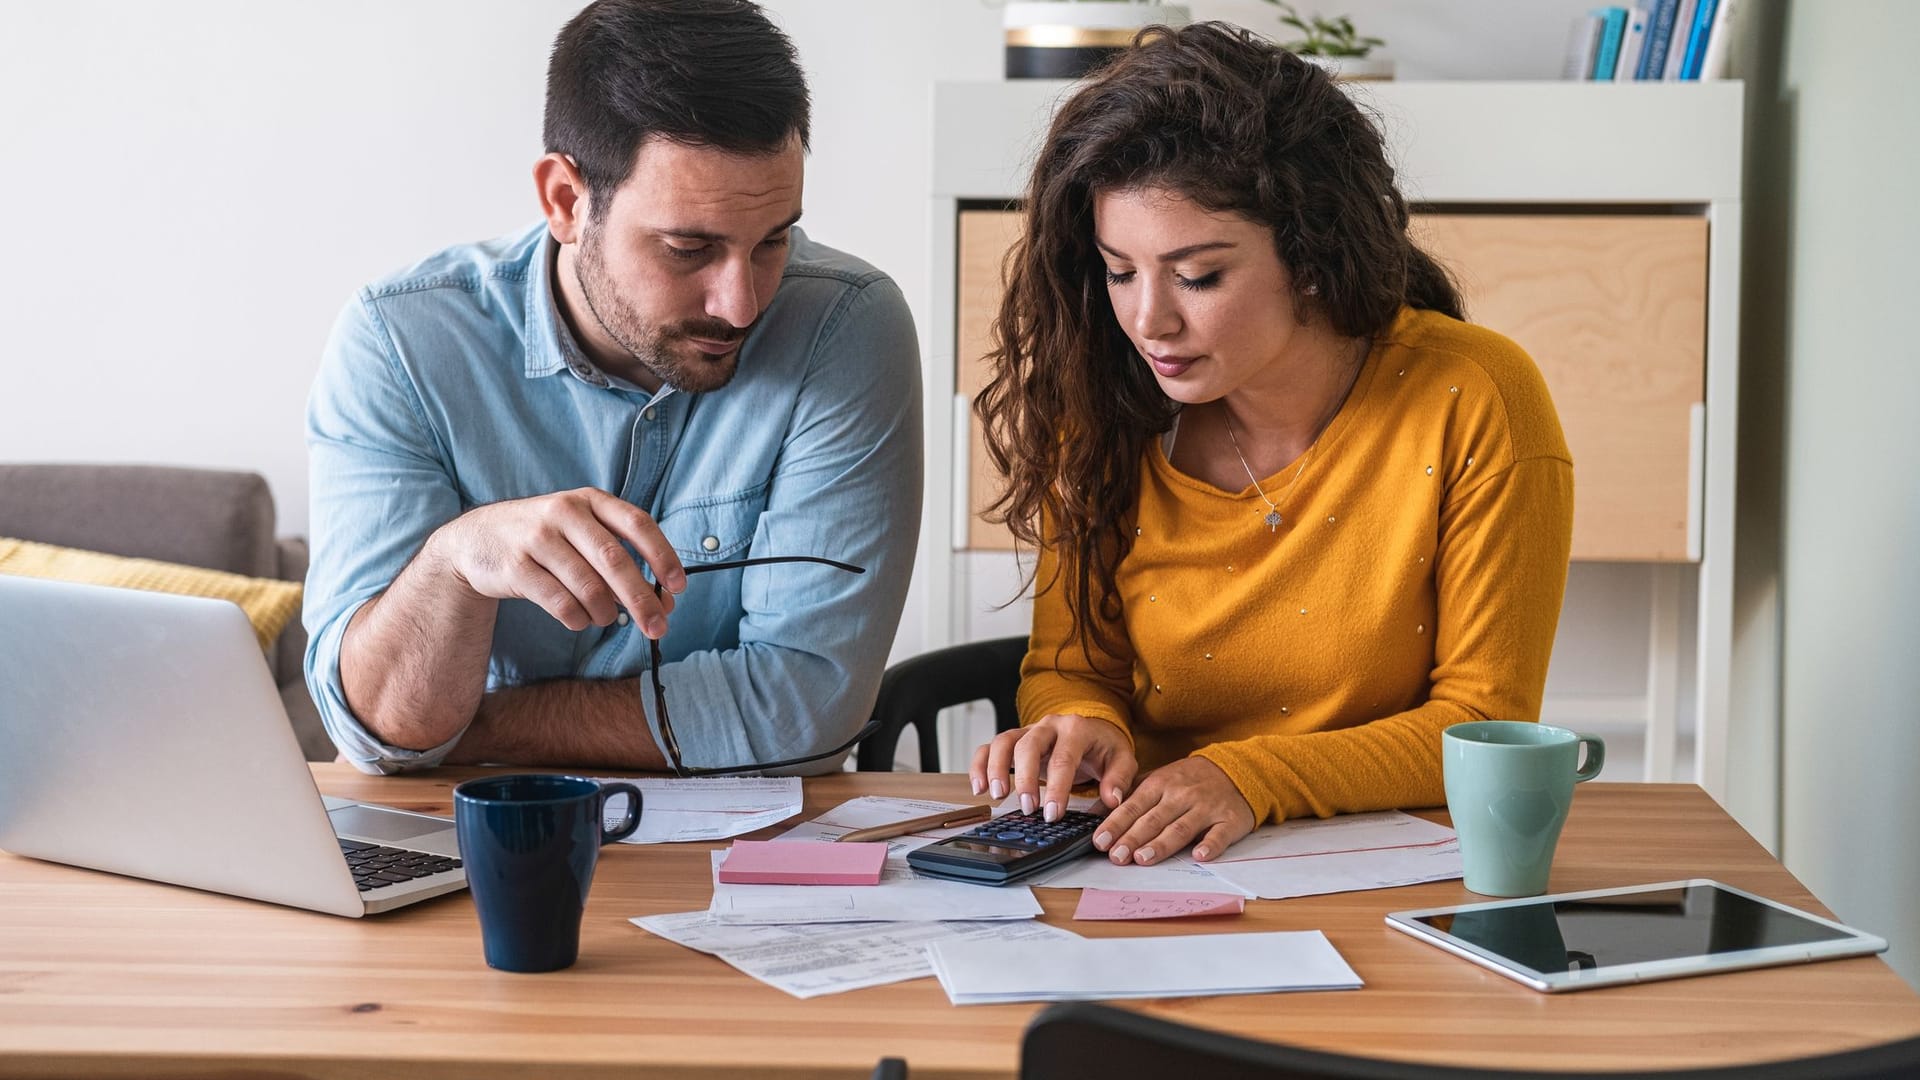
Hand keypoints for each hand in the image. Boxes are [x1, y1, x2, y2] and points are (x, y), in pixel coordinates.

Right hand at [427, 487, 686, 636]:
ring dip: (606, 612)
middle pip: (615, 560)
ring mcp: (537, 538)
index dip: (662, 555)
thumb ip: (621, 559)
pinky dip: (577, 618)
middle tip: (659, 627)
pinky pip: (559, 602)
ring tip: (607, 619)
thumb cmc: (545, 539)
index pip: (637, 523)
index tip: (679, 586)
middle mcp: (564, 512)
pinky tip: (579, 619)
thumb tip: (665, 602)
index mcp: (589, 500)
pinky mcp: (515, 567)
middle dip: (642, 599)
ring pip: (588, 586)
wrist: (476, 539)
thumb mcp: (581, 532)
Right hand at [969, 713, 1135, 821]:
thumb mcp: (1122, 759)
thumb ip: (1119, 779)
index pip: (1063, 757)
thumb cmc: (1104, 746)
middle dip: (1025, 779)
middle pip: (1028, 746)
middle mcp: (1049, 725)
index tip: (1053, 813)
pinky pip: (989, 747)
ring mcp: (1028, 730)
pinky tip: (979, 788)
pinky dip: (979, 765)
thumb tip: (1112, 799)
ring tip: (998, 796)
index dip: (1057, 787)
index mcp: (1076, 729)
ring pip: (1003, 742)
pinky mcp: (1014, 739)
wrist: (1093, 729)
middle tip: (1028, 808)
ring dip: (996, 769)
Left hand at [1093, 756, 1254, 864]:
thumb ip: (1128, 795)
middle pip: (1153, 820)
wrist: (1235, 770)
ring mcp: (1206, 808)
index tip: (1100, 840)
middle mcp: (1182, 795)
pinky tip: (1199, 855)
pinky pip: (1219, 834)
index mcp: (1160, 784)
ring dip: (1161, 844)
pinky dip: (1210, 845)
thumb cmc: (1188, 780)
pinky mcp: (1229, 820)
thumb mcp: (1157, 780)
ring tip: (1143, 858)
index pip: (1133, 806)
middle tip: (1116, 856)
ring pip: (1181, 828)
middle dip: (1133, 838)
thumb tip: (1093, 812)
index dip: (1116, 824)